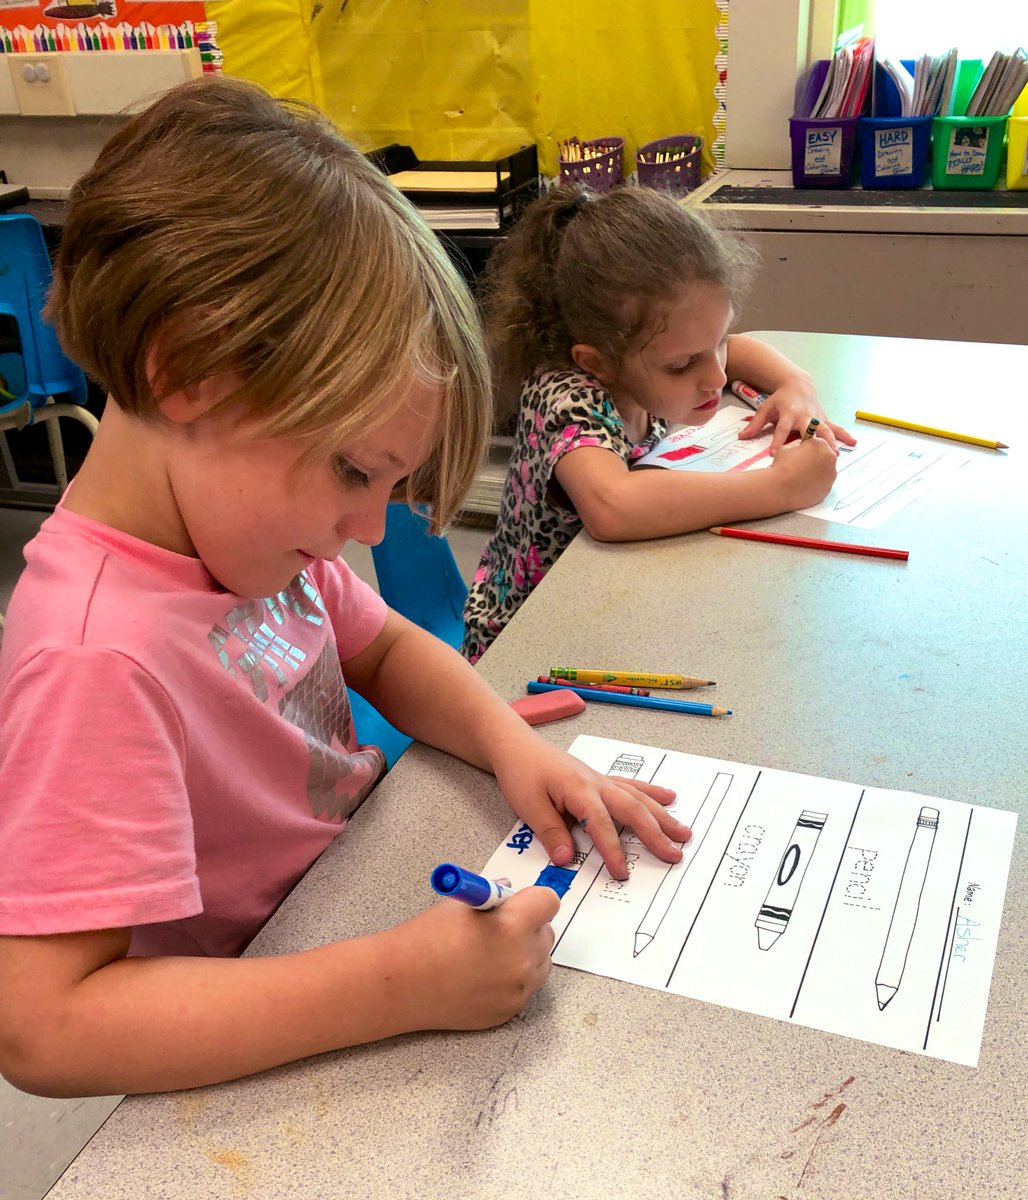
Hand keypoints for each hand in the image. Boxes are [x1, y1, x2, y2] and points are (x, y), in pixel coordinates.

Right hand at [390, 886, 558, 1030]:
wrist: (401, 985)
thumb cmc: (426, 937)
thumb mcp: (462, 904)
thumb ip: (495, 897)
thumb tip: (511, 892)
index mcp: (512, 925)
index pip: (549, 902)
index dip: (535, 899)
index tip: (522, 902)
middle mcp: (522, 959)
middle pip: (547, 934)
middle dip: (529, 927)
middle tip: (501, 928)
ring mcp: (517, 990)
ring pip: (540, 963)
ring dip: (525, 955)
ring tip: (490, 954)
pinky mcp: (509, 1012)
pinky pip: (524, 989)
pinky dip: (512, 981)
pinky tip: (482, 976)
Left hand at [491, 737, 691, 879]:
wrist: (516, 745)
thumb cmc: (521, 772)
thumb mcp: (528, 806)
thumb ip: (550, 833)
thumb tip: (566, 859)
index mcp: (579, 790)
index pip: (601, 825)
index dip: (612, 850)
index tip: (621, 872)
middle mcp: (596, 783)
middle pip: (633, 809)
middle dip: (656, 833)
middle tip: (675, 854)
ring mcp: (601, 779)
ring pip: (639, 798)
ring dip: (662, 815)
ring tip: (684, 832)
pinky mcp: (599, 779)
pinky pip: (632, 786)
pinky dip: (652, 792)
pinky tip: (668, 796)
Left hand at [737, 379, 856, 455]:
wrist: (797, 384)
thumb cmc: (780, 399)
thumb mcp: (765, 408)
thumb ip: (755, 424)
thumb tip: (741, 437)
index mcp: (788, 413)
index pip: (782, 429)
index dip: (778, 441)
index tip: (774, 454)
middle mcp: (804, 415)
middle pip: (810, 429)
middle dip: (812, 441)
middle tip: (815, 456)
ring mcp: (816, 417)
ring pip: (826, 429)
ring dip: (831, 441)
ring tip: (835, 455)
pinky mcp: (824, 418)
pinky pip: (835, 427)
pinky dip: (844, 434)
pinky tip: (852, 443)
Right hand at [767, 437, 837, 508]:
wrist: (780, 489)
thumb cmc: (781, 468)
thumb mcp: (787, 447)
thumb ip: (799, 444)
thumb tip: (802, 446)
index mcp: (820, 444)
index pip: (818, 443)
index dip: (809, 448)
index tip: (803, 452)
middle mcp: (830, 458)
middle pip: (825, 456)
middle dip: (815, 459)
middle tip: (801, 465)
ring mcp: (831, 474)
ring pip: (825, 470)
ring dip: (816, 471)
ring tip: (801, 476)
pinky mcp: (828, 488)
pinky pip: (823, 483)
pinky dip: (816, 483)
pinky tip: (804, 484)